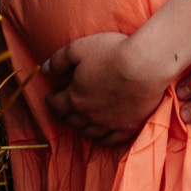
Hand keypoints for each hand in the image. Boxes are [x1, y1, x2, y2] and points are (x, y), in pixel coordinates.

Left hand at [40, 34, 164, 146]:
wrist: (146, 65)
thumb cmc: (112, 53)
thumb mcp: (79, 49)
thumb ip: (58, 60)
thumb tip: (44, 69)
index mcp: (74, 97)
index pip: (56, 104)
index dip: (51, 100)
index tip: (51, 96)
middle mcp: (89, 115)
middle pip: (72, 120)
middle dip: (66, 114)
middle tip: (66, 108)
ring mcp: (109, 124)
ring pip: (89, 132)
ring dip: (82, 127)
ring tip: (82, 121)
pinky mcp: (128, 127)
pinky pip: (111, 140)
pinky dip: (103, 139)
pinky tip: (102, 134)